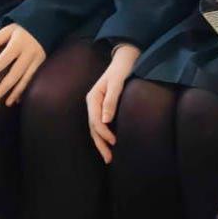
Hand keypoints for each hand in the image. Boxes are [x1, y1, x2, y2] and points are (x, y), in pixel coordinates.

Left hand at [0, 24, 45, 105]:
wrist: (46, 25)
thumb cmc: (22, 28)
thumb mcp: (8, 29)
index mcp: (18, 43)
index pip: (5, 59)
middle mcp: (29, 53)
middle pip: (16, 73)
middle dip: (5, 86)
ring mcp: (37, 59)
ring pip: (26, 79)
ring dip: (16, 92)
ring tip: (7, 103)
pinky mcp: (42, 64)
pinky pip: (33, 79)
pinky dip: (25, 90)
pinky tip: (18, 99)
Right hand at [86, 44, 139, 163]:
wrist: (125, 60)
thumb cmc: (121, 70)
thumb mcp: (117, 83)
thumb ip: (111, 100)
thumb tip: (105, 121)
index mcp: (93, 98)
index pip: (95, 120)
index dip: (103, 133)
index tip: (113, 142)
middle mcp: (92, 103)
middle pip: (93, 128)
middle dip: (100, 144)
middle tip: (109, 159)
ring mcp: (97, 106)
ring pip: (96, 128)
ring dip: (101, 143)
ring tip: (109, 157)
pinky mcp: (103, 107)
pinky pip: (101, 124)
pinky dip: (104, 135)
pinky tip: (110, 144)